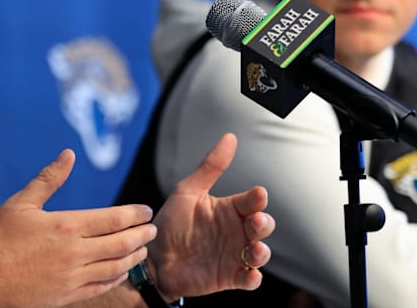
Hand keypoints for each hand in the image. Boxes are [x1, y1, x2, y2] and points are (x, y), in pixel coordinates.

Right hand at [0, 149, 157, 307]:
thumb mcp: (21, 203)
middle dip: (142, 235)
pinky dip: (116, 278)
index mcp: (67, 226)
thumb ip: (49, 179)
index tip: (146, 211)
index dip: (135, 214)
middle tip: (152, 230)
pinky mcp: (67, 295)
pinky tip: (121, 272)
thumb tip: (68, 154)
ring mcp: (73, 277)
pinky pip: (101, 287)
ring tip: (142, 250)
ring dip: (134, 257)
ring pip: (116, 267)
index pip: (114, 219)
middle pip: (122, 244)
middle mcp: (76, 252)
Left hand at [149, 132, 274, 299]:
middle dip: (263, 223)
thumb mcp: (187, 192)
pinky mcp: (229, 277)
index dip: (257, 199)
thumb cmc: (171, 222)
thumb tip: (230, 137)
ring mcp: (235, 255)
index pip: (251, 201)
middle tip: (255, 220)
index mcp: (229, 209)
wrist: (153, 257)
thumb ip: (210, 167)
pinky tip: (250, 274)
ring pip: (260, 253)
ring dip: (262, 252)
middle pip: (262, 226)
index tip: (258, 194)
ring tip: (255, 249)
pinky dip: (253, 278)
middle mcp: (236, 231)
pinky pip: (249, 280)